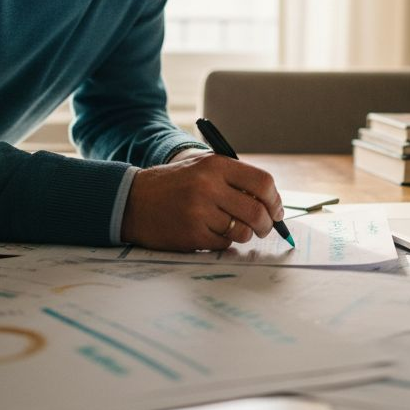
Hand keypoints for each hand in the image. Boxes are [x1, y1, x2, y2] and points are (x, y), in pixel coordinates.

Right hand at [121, 153, 281, 250]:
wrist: (133, 200)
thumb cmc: (174, 185)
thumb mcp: (202, 168)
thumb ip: (234, 179)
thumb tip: (271, 203)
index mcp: (215, 165)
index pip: (262, 183)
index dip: (275, 200)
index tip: (276, 210)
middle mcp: (209, 187)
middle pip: (257, 211)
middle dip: (267, 224)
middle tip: (265, 228)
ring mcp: (200, 212)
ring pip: (243, 231)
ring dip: (244, 234)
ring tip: (231, 228)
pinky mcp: (192, 234)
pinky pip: (223, 243)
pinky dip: (223, 241)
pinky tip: (209, 232)